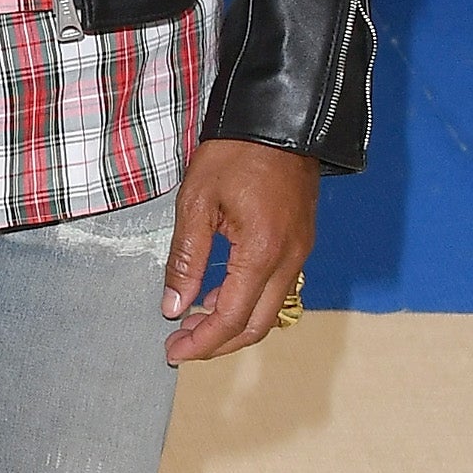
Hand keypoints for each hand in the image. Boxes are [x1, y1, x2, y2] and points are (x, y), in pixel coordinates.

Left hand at [161, 139, 319, 362]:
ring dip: (233, 323)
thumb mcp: (196, 202)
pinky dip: (248, 302)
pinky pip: (277, 287)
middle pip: (258, 325)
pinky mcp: (300, 242)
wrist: (277, 119)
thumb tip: (173, 306)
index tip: (172, 353)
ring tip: (191, 321)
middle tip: (180, 344)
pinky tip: (218, 294)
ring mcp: (300, 251)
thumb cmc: (234, 153)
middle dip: (218, 343)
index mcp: (262, 252)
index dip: (201, 342)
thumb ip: (186, 259)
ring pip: (270, 309)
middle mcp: (289, 259)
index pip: (231, 317)